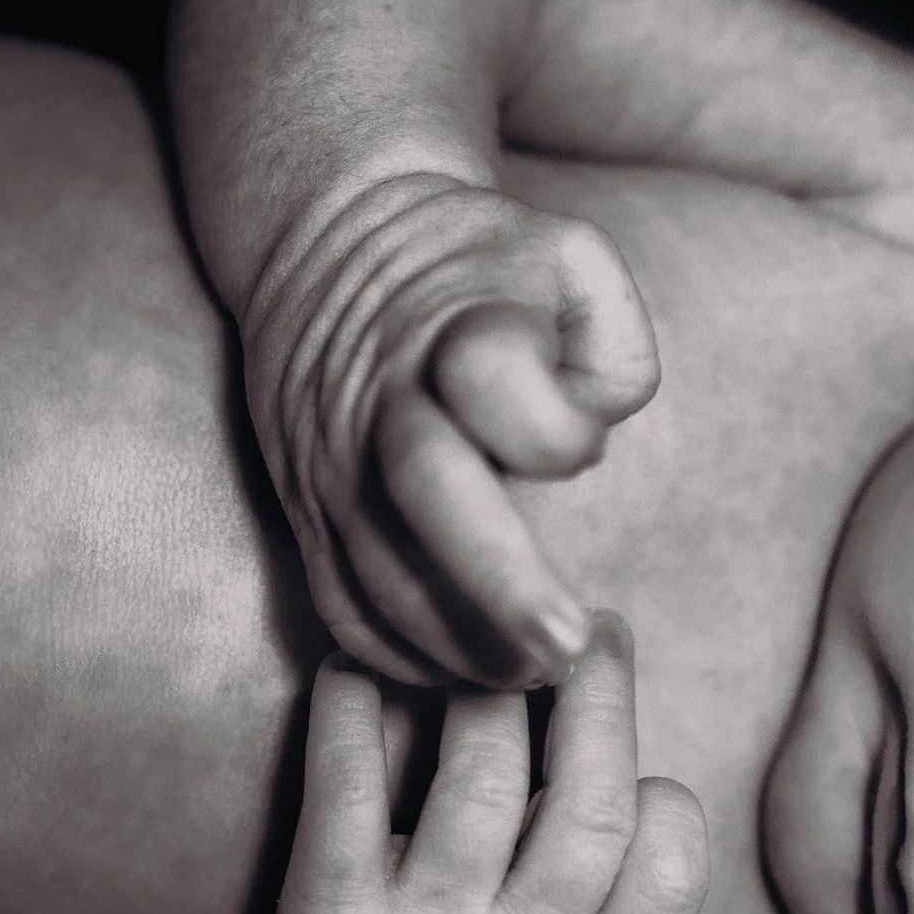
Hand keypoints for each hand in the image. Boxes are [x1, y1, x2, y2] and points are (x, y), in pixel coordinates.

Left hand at [238, 615, 706, 913]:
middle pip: (585, 806)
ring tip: (492, 633)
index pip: (670, 875)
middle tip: (594, 631)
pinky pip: (349, 786)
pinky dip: (356, 708)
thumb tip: (630, 757)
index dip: (668, 800)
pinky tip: (367, 661)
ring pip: (478, 775)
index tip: (646, 765)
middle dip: (600, 695)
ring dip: (492, 682)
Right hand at [246, 172, 657, 686]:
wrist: (331, 233)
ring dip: (457, 640)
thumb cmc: (484, 263)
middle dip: (499, 581)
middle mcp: (380, 393)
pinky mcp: (301, 503)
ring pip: (378, 565)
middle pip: (426, 485)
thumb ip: (612, 339)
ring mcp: (330, 456)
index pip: (493, 373)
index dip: (551, 423)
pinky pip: (336, 598)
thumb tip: (595, 429)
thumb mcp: (571, 256)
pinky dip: (393, 653)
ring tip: (533, 681)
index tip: (583, 446)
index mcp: (454, 323)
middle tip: (566, 651)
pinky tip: (460, 677)